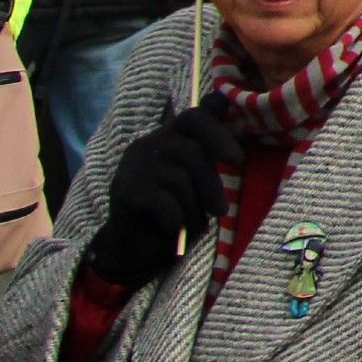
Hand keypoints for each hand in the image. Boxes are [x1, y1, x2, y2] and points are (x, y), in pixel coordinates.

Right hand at [81, 105, 241, 291]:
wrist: (132, 246)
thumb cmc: (174, 208)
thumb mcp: (195, 178)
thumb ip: (208, 151)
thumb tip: (227, 114)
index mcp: (170, 136)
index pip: (195, 116)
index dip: (219, 132)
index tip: (236, 160)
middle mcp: (149, 143)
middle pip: (193, 152)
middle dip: (211, 186)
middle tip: (220, 210)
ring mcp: (134, 165)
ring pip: (180, 180)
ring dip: (194, 209)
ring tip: (195, 225)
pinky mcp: (125, 190)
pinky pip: (164, 202)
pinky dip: (177, 220)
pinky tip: (175, 229)